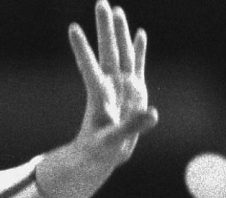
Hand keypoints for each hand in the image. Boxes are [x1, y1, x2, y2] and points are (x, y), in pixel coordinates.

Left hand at [66, 2, 158, 165]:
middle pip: (108, 50)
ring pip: (122, 53)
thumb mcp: (113, 142)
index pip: (89, 67)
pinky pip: (137, 65)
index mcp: (100, 96)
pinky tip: (139, 32)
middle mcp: (110, 86)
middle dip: (104, 28)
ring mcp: (122, 86)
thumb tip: (154, 114)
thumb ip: (132, 127)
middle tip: (101, 2)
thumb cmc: (100, 150)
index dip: (82, 49)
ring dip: (120, 32)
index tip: (72, 29)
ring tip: (116, 10)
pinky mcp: (134, 91)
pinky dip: (139, 49)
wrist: (102, 155)